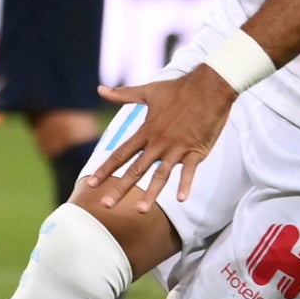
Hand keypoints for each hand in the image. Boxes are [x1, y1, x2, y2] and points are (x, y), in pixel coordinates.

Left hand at [86, 67, 236, 211]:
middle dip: (120, 188)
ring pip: (161, 175)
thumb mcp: (147, 91)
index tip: (91, 183)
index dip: (105, 169)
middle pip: (136, 169)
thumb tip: (100, 89)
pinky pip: (189, 171)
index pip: (121, 154)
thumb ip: (123, 95)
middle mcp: (158, 143)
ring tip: (139, 210)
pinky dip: (186, 184)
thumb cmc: (177, 89)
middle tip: (106, 205)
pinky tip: (181, 199)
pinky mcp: (196, 151)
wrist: (208, 88)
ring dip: (150, 194)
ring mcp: (177, 148)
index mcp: (146, 131)